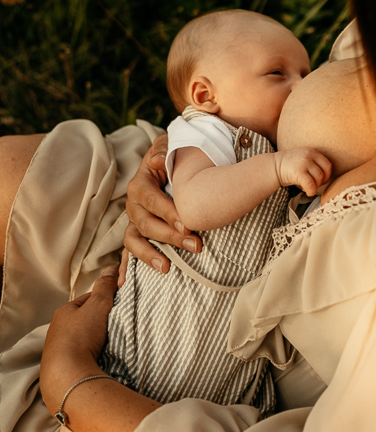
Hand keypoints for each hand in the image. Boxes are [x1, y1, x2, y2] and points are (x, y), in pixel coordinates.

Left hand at [40, 267, 118, 416]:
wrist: (69, 375)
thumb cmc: (81, 336)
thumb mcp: (98, 305)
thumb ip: (105, 287)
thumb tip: (111, 269)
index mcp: (64, 312)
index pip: (88, 300)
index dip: (105, 300)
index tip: (118, 305)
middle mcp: (58, 329)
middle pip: (86, 320)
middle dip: (101, 322)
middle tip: (118, 325)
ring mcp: (59, 349)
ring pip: (84, 339)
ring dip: (96, 340)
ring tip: (111, 343)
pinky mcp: (64, 367)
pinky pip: (82, 355)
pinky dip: (92, 355)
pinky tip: (101, 358)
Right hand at [124, 134, 200, 273]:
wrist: (167, 162)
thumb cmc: (172, 156)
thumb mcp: (170, 147)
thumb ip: (165, 150)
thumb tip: (157, 160)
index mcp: (140, 184)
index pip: (151, 200)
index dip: (167, 212)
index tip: (187, 224)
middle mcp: (133, 204)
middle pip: (146, 224)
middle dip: (170, 236)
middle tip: (196, 245)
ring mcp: (133, 220)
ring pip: (134, 239)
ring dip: (149, 255)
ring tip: (166, 267)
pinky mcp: (137, 232)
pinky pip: (128, 251)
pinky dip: (125, 267)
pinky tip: (124, 284)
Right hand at [274, 148, 331, 195]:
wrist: (272, 166)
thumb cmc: (289, 166)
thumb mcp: (303, 159)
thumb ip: (314, 164)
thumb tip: (326, 178)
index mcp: (312, 152)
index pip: (327, 165)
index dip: (326, 175)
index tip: (318, 181)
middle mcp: (309, 155)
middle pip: (324, 172)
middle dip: (320, 182)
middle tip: (312, 185)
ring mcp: (304, 162)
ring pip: (318, 179)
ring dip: (314, 186)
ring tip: (306, 187)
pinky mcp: (298, 171)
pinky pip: (311, 184)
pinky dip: (311, 191)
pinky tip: (306, 192)